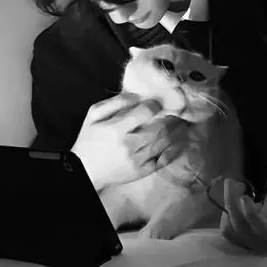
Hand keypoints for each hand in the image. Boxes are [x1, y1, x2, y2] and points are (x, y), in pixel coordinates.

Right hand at [71, 93, 188, 190]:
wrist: (84, 171)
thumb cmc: (89, 139)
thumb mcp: (94, 115)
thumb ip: (115, 102)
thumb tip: (137, 95)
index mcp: (118, 128)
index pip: (146, 112)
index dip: (155, 104)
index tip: (157, 102)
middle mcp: (131, 144)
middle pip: (160, 127)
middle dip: (172, 117)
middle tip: (178, 110)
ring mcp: (139, 160)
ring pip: (165, 142)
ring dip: (178, 131)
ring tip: (182, 122)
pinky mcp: (143, 171)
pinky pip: (165, 159)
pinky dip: (175, 149)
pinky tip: (181, 140)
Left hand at [220, 179, 266, 254]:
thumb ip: (266, 207)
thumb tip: (245, 207)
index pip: (263, 229)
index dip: (251, 214)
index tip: (244, 197)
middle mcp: (266, 246)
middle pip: (242, 228)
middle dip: (232, 202)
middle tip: (231, 182)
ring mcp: (254, 246)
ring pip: (231, 230)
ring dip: (227, 207)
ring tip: (233, 189)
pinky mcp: (245, 242)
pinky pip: (228, 232)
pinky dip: (225, 216)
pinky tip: (230, 201)